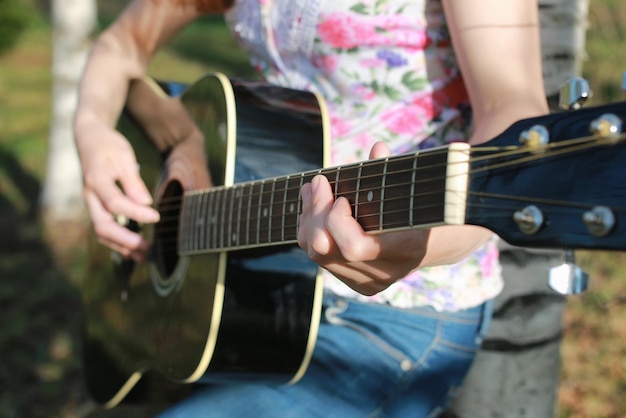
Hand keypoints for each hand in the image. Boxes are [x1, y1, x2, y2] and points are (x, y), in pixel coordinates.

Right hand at [76, 119, 158, 260]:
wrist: (89, 139)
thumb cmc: (109, 146)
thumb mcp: (124, 158)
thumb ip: (133, 182)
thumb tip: (146, 203)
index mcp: (97, 181)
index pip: (115, 203)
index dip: (136, 213)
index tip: (156, 217)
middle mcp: (90, 196)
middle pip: (103, 225)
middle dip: (125, 240)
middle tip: (147, 248)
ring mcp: (91, 203)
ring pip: (101, 231)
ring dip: (121, 246)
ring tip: (142, 256)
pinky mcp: (96, 207)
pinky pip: (103, 228)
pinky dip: (117, 241)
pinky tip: (132, 249)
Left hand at [297, 142, 429, 294]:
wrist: (431, 244)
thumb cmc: (416, 206)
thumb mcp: (409, 187)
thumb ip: (391, 171)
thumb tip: (377, 148)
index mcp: (403, 250)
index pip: (353, 247)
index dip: (337, 221)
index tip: (341, 197)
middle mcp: (383, 273)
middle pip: (326, 249)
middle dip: (316, 212)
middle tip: (318, 182)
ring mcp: (367, 282)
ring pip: (317, 254)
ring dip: (309, 218)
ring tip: (312, 189)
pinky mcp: (355, 282)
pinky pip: (319, 257)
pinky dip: (311, 230)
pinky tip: (312, 208)